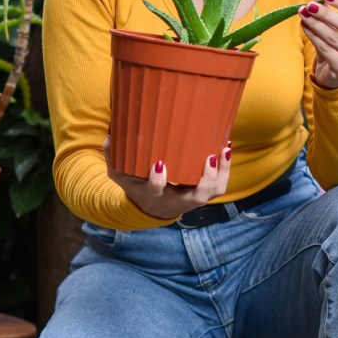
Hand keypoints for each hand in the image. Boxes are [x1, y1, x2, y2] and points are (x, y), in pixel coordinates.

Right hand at [105, 138, 231, 220]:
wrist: (151, 207)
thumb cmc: (135, 184)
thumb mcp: (119, 172)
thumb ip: (113, 153)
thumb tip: (112, 130)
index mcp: (152, 196)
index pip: (155, 191)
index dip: (158, 181)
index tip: (159, 165)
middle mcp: (175, 201)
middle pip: (196, 197)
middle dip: (205, 179)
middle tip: (208, 158)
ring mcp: (191, 199)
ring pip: (213, 192)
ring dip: (221, 173)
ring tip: (223, 150)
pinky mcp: (202, 194)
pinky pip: (219, 187)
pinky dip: (225, 170)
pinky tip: (225, 150)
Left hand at [299, 0, 337, 89]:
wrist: (335, 71)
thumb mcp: (335, 26)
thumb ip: (329, 11)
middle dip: (326, 14)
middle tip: (309, 5)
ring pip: (334, 38)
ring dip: (316, 24)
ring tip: (303, 14)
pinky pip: (326, 49)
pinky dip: (313, 36)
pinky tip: (304, 27)